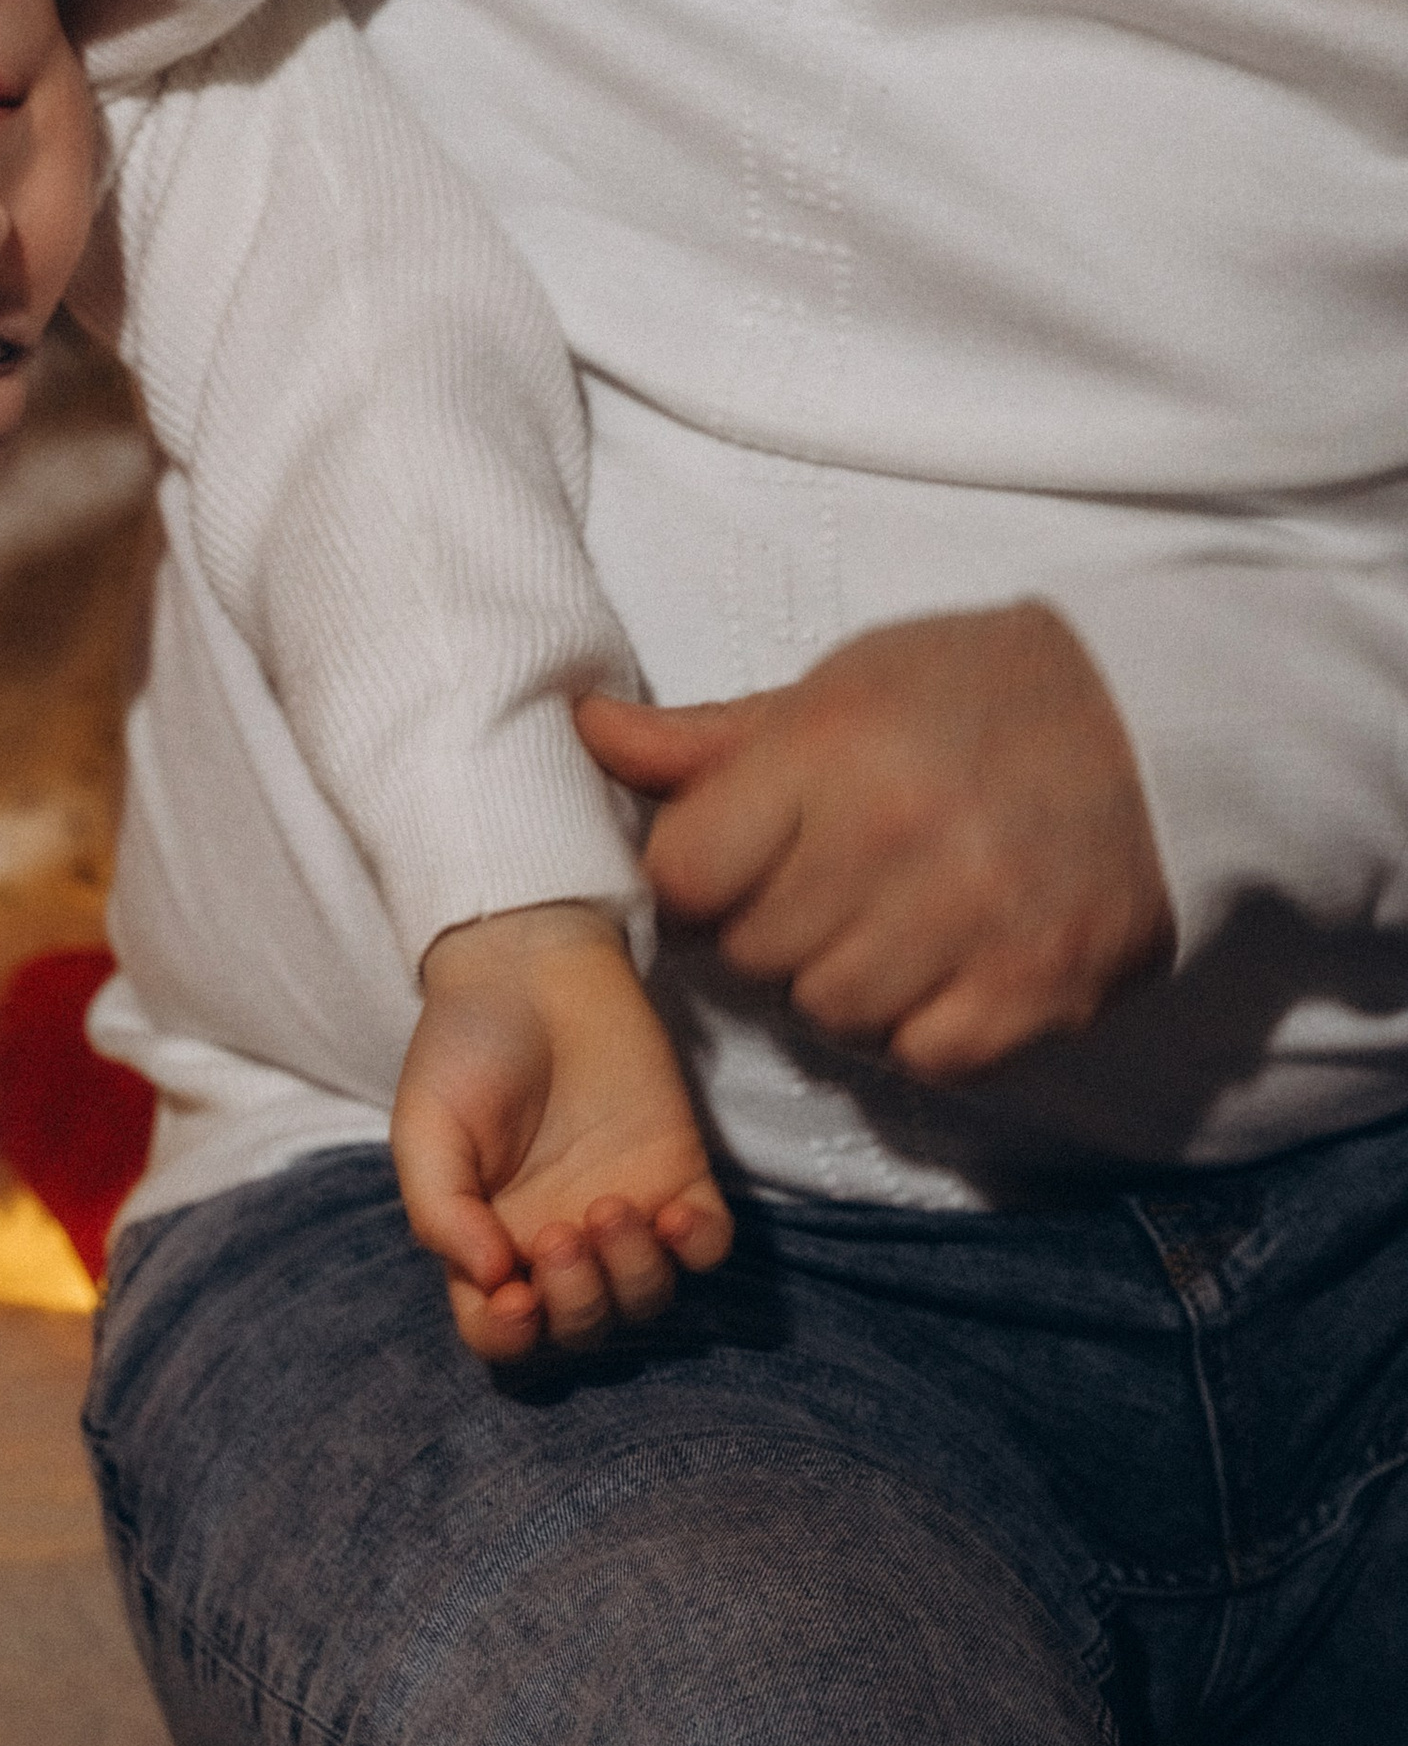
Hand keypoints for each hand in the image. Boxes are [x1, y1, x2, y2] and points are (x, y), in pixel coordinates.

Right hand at [393, 904, 730, 1365]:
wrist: (530, 965)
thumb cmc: (465, 1044)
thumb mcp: (425, 1125)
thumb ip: (440, 1210)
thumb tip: (490, 1281)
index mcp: (490, 1240)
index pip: (499, 1333)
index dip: (508, 1338)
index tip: (515, 1295)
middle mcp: (558, 1240)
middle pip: (579, 1329)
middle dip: (576, 1304)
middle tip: (562, 1234)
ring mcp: (623, 1212)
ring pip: (646, 1301)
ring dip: (631, 1277)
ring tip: (610, 1208)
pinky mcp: (679, 1173)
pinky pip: (708, 1249)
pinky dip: (698, 1250)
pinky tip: (673, 1212)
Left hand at [577, 601, 1173, 1084]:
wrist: (1157, 725)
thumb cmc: (973, 694)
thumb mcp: (838, 688)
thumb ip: (710, 740)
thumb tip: (587, 731)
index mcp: (832, 751)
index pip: (685, 873)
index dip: (694, 876)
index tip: (733, 857)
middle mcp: (898, 840)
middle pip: (752, 953)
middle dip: (767, 927)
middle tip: (824, 883)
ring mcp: (976, 923)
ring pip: (829, 1014)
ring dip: (839, 983)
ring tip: (886, 920)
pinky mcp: (1042, 989)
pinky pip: (925, 1056)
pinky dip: (919, 1027)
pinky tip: (942, 965)